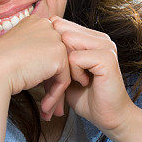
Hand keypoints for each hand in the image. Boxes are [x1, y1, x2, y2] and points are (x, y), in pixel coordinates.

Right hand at [0, 16, 70, 119]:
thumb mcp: (18, 54)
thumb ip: (36, 56)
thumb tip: (51, 72)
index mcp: (35, 22)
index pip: (49, 48)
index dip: (47, 72)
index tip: (43, 90)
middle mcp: (47, 26)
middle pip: (58, 59)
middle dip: (55, 84)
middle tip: (50, 106)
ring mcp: (54, 39)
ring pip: (63, 71)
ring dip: (56, 94)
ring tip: (48, 111)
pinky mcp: (59, 55)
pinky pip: (64, 81)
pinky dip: (55, 96)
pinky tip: (44, 108)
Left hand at [51, 17, 138, 136]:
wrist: (108, 116)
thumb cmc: (85, 97)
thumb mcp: (64, 73)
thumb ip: (55, 56)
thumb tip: (33, 40)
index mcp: (91, 37)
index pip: (61, 24)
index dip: (50, 46)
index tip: (53, 69)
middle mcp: (100, 38)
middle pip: (61, 30)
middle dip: (54, 57)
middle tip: (61, 79)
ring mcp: (105, 46)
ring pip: (67, 40)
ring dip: (65, 65)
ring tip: (75, 80)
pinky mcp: (106, 58)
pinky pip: (75, 58)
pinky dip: (74, 74)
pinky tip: (84, 82)